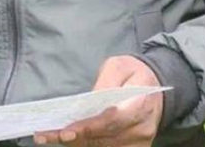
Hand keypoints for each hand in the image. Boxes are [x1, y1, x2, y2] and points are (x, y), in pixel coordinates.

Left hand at [33, 56, 162, 146]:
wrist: (156, 88)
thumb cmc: (134, 73)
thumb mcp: (119, 66)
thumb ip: (105, 82)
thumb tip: (89, 101)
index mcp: (140, 102)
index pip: (112, 120)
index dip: (88, 128)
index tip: (66, 131)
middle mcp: (141, 127)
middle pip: (105, 138)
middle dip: (75, 138)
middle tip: (48, 135)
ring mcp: (139, 141)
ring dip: (78, 144)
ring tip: (50, 137)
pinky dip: (88, 145)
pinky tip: (71, 140)